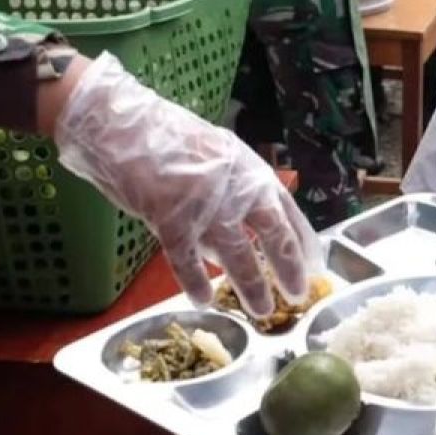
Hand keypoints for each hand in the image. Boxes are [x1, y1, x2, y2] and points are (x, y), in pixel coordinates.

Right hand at [53, 52, 319, 316]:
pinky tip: (203, 301)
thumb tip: (239, 235)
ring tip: (261, 310)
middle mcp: (236, 187)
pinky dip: (195, 282)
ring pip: (238, 254)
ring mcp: (206, 204)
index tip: (314, 264)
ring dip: (251, 285)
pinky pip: (188, 260)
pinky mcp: (172, 219)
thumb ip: (231, 192)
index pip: (287, 211)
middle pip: (274, 235)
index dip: (302, 241)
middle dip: (288, 268)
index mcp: (249, 169)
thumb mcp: (215, 155)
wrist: (121, 123)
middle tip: (298, 295)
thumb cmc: (166, 136)